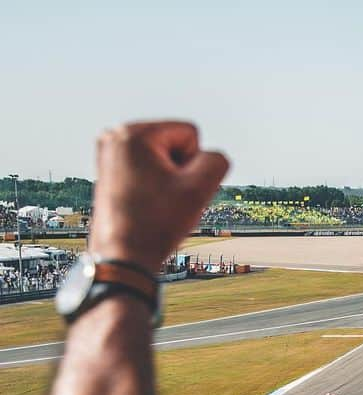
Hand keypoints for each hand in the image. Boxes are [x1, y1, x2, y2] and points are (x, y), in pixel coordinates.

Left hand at [90, 121, 228, 272]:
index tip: (172, 188)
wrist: (123, 256)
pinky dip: (156, 184)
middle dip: (180, 170)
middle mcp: (115, 137)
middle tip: (164, 198)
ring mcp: (109, 154)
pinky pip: (151, 168)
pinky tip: (147, 203)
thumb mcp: (201, 188)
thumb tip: (210, 158)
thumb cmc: (155, 224)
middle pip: (176, 143)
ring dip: (170, 179)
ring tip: (154, 202)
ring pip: (165, 158)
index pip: (190, 134)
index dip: (193, 164)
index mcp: (133, 133)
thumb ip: (218, 160)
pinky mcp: (110, 170)